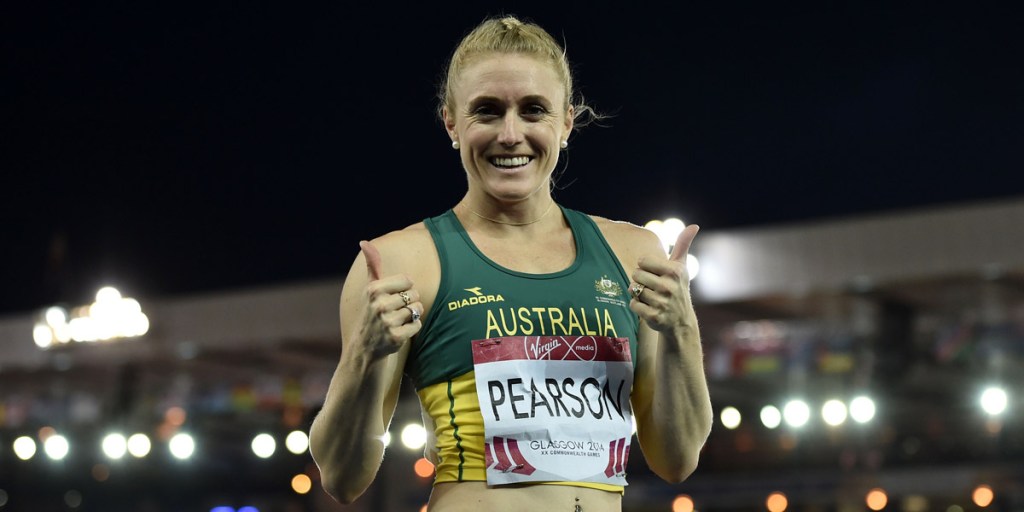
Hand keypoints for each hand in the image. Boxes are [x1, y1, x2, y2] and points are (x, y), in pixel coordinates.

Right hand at [357, 240, 422, 358]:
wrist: (365, 346)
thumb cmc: (372, 312)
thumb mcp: (370, 289)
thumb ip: (372, 265)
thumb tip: (364, 242)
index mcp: (374, 289)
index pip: (408, 280)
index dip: (405, 288)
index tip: (394, 296)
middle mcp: (379, 305)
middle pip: (414, 295)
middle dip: (410, 302)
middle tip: (396, 311)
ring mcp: (387, 322)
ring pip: (416, 310)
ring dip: (412, 315)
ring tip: (398, 320)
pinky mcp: (395, 337)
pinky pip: (417, 325)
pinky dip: (413, 328)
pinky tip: (400, 331)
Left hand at [629, 225, 698, 333]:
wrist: (681, 321)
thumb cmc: (678, 288)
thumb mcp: (681, 267)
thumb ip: (683, 245)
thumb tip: (694, 225)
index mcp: (674, 271)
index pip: (642, 261)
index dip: (645, 267)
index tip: (656, 274)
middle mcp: (669, 286)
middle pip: (636, 274)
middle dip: (641, 280)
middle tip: (653, 287)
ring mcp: (662, 303)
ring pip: (633, 290)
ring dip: (638, 293)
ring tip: (651, 297)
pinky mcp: (654, 317)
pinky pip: (633, 304)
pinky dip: (636, 306)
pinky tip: (648, 307)